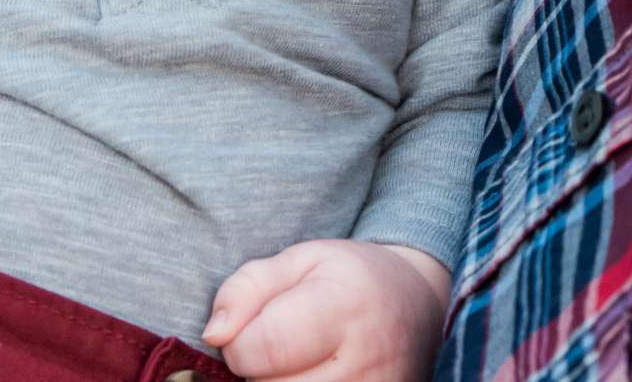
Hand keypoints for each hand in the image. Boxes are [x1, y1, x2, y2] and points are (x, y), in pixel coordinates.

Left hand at [203, 240, 449, 381]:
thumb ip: (246, 288)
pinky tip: (307, 378)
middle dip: (257, 373)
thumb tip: (214, 335)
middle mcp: (364, 362)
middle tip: (279, 349)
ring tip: (296, 365)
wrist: (416, 307)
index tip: (251, 331)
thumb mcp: (299, 260)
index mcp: (344, 307)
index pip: (261, 348)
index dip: (238, 344)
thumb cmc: (349, 280)